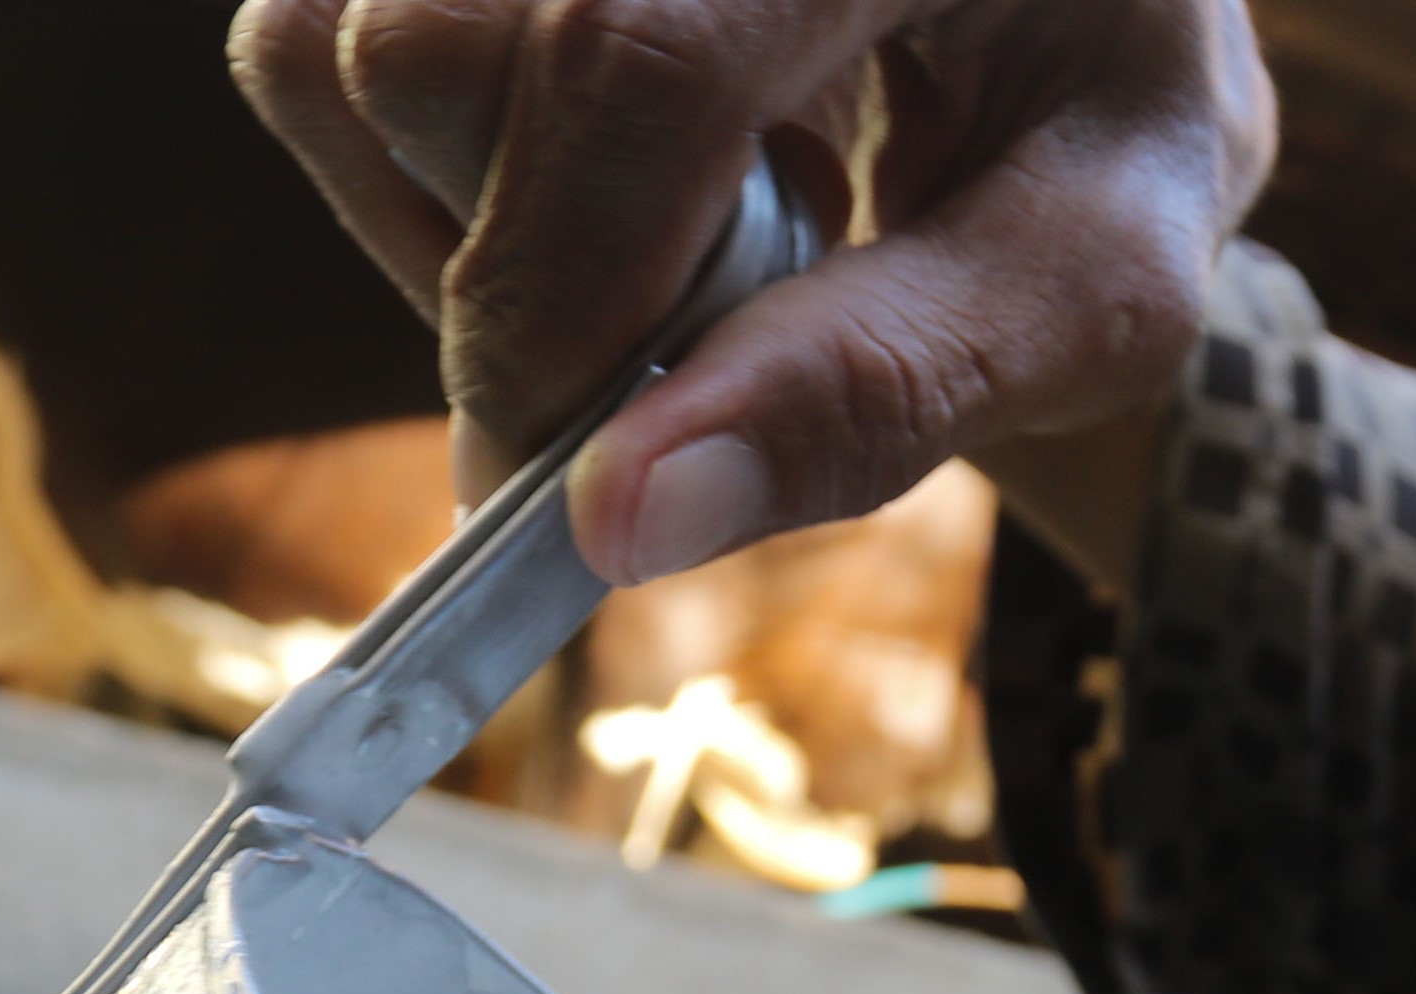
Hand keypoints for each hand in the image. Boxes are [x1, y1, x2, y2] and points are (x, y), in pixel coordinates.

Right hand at [229, 0, 1271, 581]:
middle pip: (435, 50)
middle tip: (712, 328)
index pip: (641, 55)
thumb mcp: (1096, 278)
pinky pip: (310, 48)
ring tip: (693, 222)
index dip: (572, 304)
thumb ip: (889, 387)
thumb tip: (617, 524)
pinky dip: (422, 173)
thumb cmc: (1106, 125)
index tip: (576, 498)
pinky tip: (602, 174)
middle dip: (530, 285)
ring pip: (335, 50)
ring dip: (471, 228)